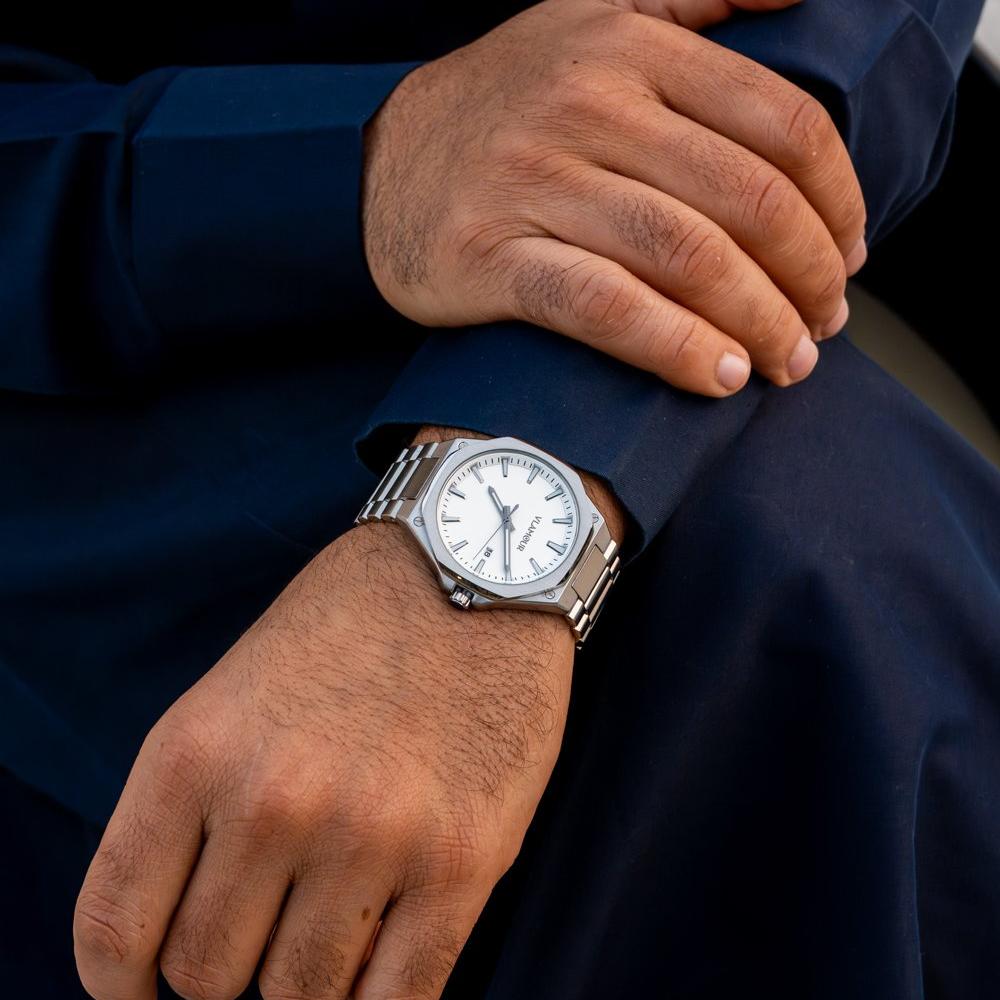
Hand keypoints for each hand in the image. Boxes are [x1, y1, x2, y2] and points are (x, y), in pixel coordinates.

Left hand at [73, 514, 578, 999]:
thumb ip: (195, 810)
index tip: (146, 992)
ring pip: (299, 999)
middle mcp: (274, 804)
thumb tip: (180, 941)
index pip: (115, 929)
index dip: (123, 987)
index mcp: (196, 753)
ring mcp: (371, 838)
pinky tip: (372, 974)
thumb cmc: (352, 627)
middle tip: (264, 937)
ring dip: (304, 984)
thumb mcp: (236, 691)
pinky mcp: (461, 861)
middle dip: (227, 973)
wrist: (472, 567)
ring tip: (327, 936)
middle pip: (206, 976)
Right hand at [362, 0, 865, 396]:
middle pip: (745, 200)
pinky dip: (675, 347)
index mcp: (629, 48)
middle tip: (826, 321)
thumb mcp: (595, 17)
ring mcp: (535, 184)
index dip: (837, 200)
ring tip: (788, 361)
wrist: (387, 162)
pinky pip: (605, 309)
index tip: (851, 252)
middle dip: (808, 275)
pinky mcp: (492, 259)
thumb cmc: (508, 101)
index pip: (779, 124)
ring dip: (759, 321)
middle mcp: (587, 107)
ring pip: (685, 257)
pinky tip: (717, 376)